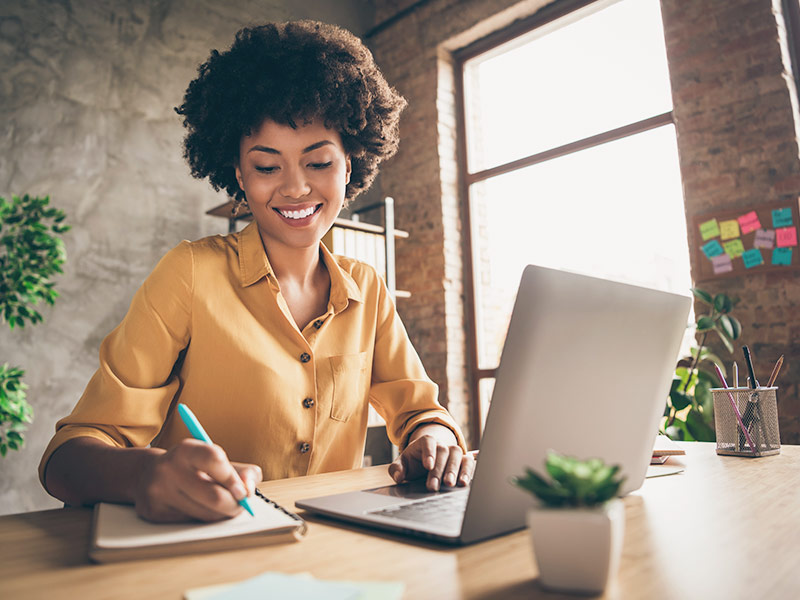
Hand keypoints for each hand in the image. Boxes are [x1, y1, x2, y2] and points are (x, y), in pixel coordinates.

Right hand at [133, 439, 261, 522]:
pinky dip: (205, 519)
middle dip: (234, 504)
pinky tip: (202, 509)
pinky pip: (192, 523)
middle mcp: (169, 469)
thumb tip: (249, 489)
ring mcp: (159, 492)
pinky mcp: (155, 512)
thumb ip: (242, 471)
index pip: (215, 460)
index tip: (243, 490)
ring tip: (223, 506)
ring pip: (205, 514)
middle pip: (214, 496)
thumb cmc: (191, 466)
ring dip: (222, 514)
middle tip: (240, 503)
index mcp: (186, 450)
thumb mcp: (215, 460)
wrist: (147, 473)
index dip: (234, 478)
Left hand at [388, 424, 474, 490]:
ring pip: (457, 454)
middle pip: (443, 451)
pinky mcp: (462, 460)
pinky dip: (468, 470)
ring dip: (454, 470)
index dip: (429, 452)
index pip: (428, 441)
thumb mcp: (402, 464)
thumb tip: (398, 476)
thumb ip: (397, 469)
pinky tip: (463, 482)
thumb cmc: (414, 462)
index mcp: (425, 441)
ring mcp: (453, 451)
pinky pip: (468, 462)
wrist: (427, 460)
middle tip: (434, 485)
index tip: (427, 465)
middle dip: (439, 470)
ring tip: (450, 484)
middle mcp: (441, 444)